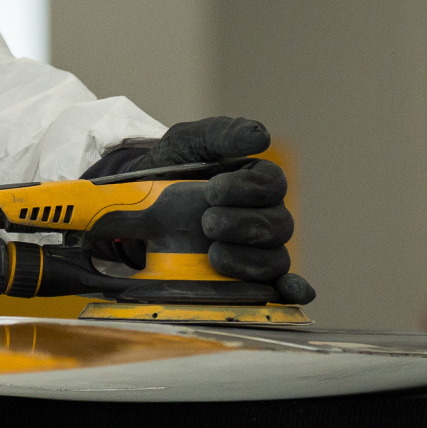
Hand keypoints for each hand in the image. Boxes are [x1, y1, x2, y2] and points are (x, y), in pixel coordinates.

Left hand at [87, 116, 314, 304]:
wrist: (134, 206)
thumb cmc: (170, 167)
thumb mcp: (187, 142)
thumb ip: (222, 134)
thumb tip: (262, 137)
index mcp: (256, 180)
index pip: (273, 185)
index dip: (248, 189)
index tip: (212, 190)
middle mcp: (263, 216)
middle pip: (279, 224)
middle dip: (243, 225)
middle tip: (207, 223)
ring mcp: (256, 250)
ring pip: (276, 258)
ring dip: (249, 259)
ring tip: (213, 254)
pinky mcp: (246, 279)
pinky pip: (279, 287)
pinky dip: (291, 291)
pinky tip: (292, 293)